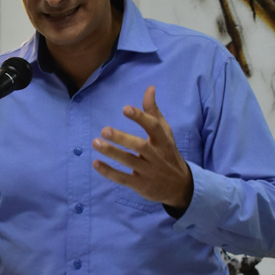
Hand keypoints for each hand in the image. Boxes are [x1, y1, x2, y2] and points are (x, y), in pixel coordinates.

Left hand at [91, 86, 193, 211]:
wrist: (179, 186)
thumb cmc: (168, 154)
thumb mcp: (165, 133)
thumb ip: (154, 112)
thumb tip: (149, 88)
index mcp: (163, 141)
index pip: (154, 127)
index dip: (140, 118)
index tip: (126, 109)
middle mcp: (156, 156)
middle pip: (139, 146)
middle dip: (122, 138)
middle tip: (104, 130)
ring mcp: (148, 171)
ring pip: (129, 161)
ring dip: (111, 152)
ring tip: (96, 143)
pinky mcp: (140, 185)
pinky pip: (123, 178)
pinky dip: (109, 172)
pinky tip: (96, 163)